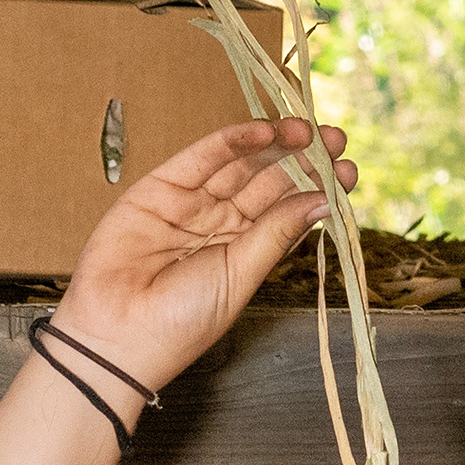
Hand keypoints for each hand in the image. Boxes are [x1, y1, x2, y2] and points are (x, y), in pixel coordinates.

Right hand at [55, 117, 356, 383]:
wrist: (118, 334)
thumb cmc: (180, 322)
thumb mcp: (240, 275)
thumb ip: (276, 233)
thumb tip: (322, 200)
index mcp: (243, 252)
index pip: (286, 210)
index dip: (316, 188)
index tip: (346, 170)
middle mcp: (219, 225)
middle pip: (267, 182)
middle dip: (302, 160)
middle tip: (336, 138)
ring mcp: (190, 204)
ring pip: (239, 165)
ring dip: (274, 145)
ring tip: (309, 130)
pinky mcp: (159, 187)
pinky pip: (202, 157)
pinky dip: (233, 141)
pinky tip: (265, 131)